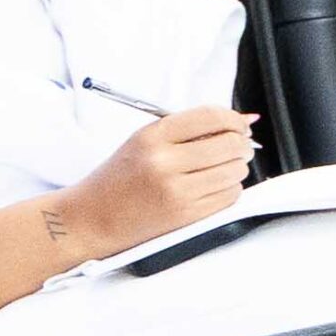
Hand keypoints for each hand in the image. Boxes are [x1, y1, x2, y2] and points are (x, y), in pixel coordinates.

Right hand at [48, 108, 258, 259]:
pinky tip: (212, 186)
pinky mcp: (188, 216)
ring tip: (219, 168)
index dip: (234, 119)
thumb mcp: (144, 140)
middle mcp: (165, 163)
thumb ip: (189, 128)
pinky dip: (229, 188)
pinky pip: (230, 196)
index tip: (239, 124)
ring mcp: (178, 191)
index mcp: (152, 137)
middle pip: (230, 144)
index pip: (211, 117)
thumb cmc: (119, 178)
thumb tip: (244, 120)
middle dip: (241, 144)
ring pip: (235, 171)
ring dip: (236, 167)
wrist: (92, 218)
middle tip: (237, 146)